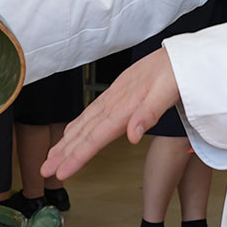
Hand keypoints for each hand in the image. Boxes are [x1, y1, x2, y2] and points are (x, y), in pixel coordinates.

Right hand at [42, 47, 180, 180]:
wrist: (181, 54)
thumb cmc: (176, 72)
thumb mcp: (169, 91)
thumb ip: (149, 113)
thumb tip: (132, 135)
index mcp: (125, 106)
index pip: (96, 137)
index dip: (77, 156)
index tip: (62, 172)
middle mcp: (115, 102)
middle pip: (84, 132)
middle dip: (63, 153)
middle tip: (46, 171)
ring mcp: (114, 97)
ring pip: (84, 123)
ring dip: (67, 141)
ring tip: (51, 156)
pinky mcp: (118, 93)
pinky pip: (92, 113)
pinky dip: (78, 125)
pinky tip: (71, 133)